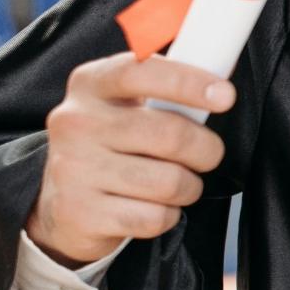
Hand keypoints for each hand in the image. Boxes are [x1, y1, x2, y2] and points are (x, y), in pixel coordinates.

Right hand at [30, 53, 231, 267]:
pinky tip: (151, 207)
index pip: (142, 72)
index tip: (225, 96)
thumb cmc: (113, 146)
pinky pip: (155, 217)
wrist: (64, 205)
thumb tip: (221, 87)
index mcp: (90, 85)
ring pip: (170, 182)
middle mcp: (76, 122)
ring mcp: (73, 169)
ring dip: (188, 187)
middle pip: (171, 135)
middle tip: (206, 155)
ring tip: (175, 183)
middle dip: (206, 149)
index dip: (189, 82)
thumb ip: (167, 90)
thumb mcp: (127, 106)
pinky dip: (167, 216)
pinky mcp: (80, 213)